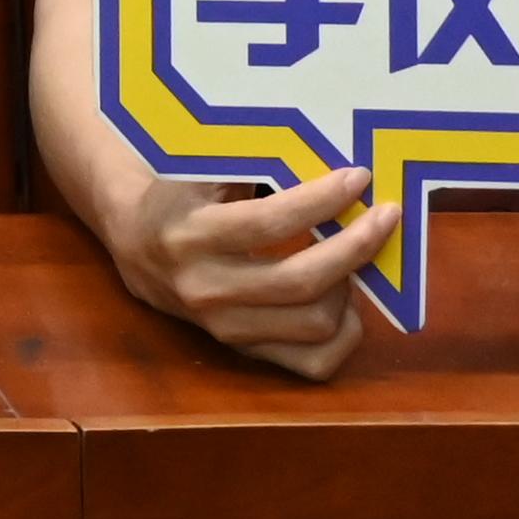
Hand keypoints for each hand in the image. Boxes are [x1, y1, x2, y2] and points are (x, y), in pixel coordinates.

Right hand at [103, 160, 391, 378]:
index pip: (268, 223)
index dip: (322, 200)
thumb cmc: (180, 191)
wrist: (133, 240)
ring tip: (355, 252)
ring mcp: (224, 328)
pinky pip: (314, 364)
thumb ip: (253, 162)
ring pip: (315, 324)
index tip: (358, 177)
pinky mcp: (244, 351)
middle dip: (356, 245)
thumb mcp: (199, 167)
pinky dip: (344, 332)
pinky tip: (345, 296)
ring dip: (350, 285)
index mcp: (187, 235)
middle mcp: (203, 289)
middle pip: (301, 282)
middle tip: (384, 215)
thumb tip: (328, 155)